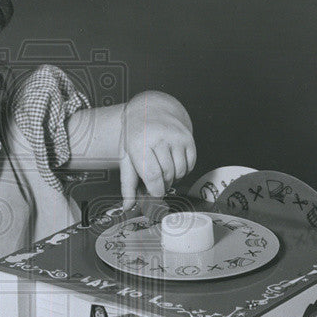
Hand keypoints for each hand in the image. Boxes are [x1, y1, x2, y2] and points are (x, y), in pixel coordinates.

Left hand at [120, 92, 195, 210]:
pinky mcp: (188, 138)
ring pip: (179, 172)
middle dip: (161, 184)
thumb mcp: (127, 157)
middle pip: (167, 175)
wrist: (150, 110)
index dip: (155, 191)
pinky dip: (182, 170)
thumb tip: (128, 206)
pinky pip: (190, 165)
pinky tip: (172, 162)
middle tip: (155, 179)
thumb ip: (127, 183)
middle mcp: (160, 137)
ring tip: (163, 168)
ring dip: (172, 178)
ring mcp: (176, 137)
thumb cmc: (136, 136)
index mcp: (140, 142)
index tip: (153, 194)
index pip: (152, 175)